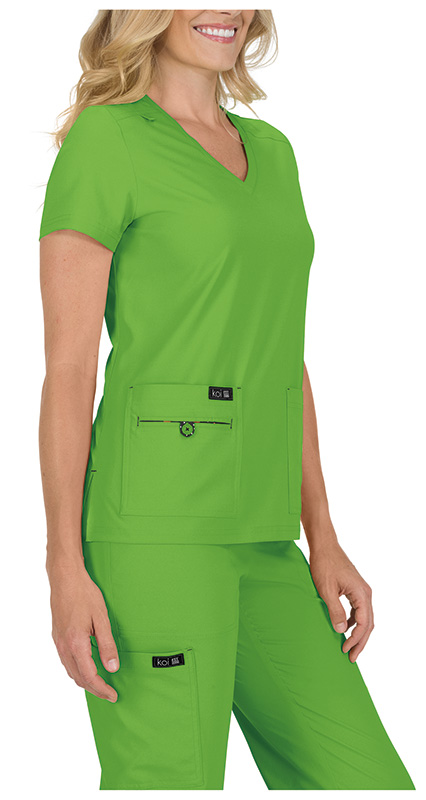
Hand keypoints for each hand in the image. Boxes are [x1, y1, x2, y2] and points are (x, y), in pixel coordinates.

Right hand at [47, 559, 119, 701]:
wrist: (65, 578)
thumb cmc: (84, 594)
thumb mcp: (102, 618)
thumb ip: (107, 645)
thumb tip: (112, 668)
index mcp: (76, 643)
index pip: (89, 676)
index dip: (102, 689)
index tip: (113, 695)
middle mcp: (64, 646)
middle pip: (78, 678)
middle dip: (94, 689)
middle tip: (109, 693)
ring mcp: (58, 642)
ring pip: (70, 671)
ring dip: (85, 681)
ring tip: (100, 683)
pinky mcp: (57, 636)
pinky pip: (66, 661)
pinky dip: (76, 670)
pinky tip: (86, 667)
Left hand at [308, 541, 373, 661]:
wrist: (324, 546)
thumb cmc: (324, 564)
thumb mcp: (326, 590)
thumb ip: (335, 611)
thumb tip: (342, 630)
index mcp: (362, 594)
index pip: (364, 624)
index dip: (356, 640)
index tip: (346, 650)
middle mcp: (366, 593)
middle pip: (368, 623)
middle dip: (360, 641)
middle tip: (351, 657)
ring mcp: (361, 590)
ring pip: (365, 617)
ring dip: (358, 633)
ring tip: (348, 647)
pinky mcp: (355, 589)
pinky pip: (359, 610)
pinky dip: (354, 622)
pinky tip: (345, 628)